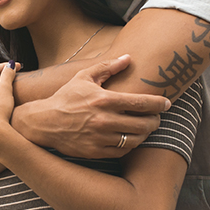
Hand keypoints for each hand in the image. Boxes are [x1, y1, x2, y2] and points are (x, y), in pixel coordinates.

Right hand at [14, 55, 169, 158]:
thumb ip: (107, 67)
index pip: (142, 102)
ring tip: (145, 128)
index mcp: (104, 100)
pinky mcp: (95, 151)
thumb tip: (128, 58)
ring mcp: (100, 138)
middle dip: (155, 121)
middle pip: (144, 124)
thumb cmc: (65, 98)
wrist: (42, 123)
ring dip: (145, 134)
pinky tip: (130, 138)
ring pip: (135, 139)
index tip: (166, 103)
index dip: (159, 103)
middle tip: (156, 118)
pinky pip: (122, 151)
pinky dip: (130, 145)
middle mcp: (104, 120)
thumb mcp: (83, 78)